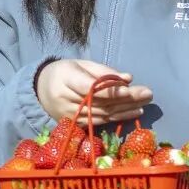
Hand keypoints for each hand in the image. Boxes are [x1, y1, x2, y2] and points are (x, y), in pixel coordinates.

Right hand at [36, 59, 152, 126]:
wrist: (40, 91)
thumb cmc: (64, 72)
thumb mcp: (81, 64)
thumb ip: (104, 71)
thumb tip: (128, 78)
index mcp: (66, 79)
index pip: (91, 87)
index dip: (112, 89)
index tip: (131, 88)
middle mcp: (67, 100)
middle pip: (101, 102)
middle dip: (127, 98)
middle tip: (148, 93)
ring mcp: (70, 116)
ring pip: (104, 114)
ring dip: (127, 109)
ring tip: (145, 102)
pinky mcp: (76, 125)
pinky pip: (101, 122)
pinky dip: (119, 117)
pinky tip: (134, 112)